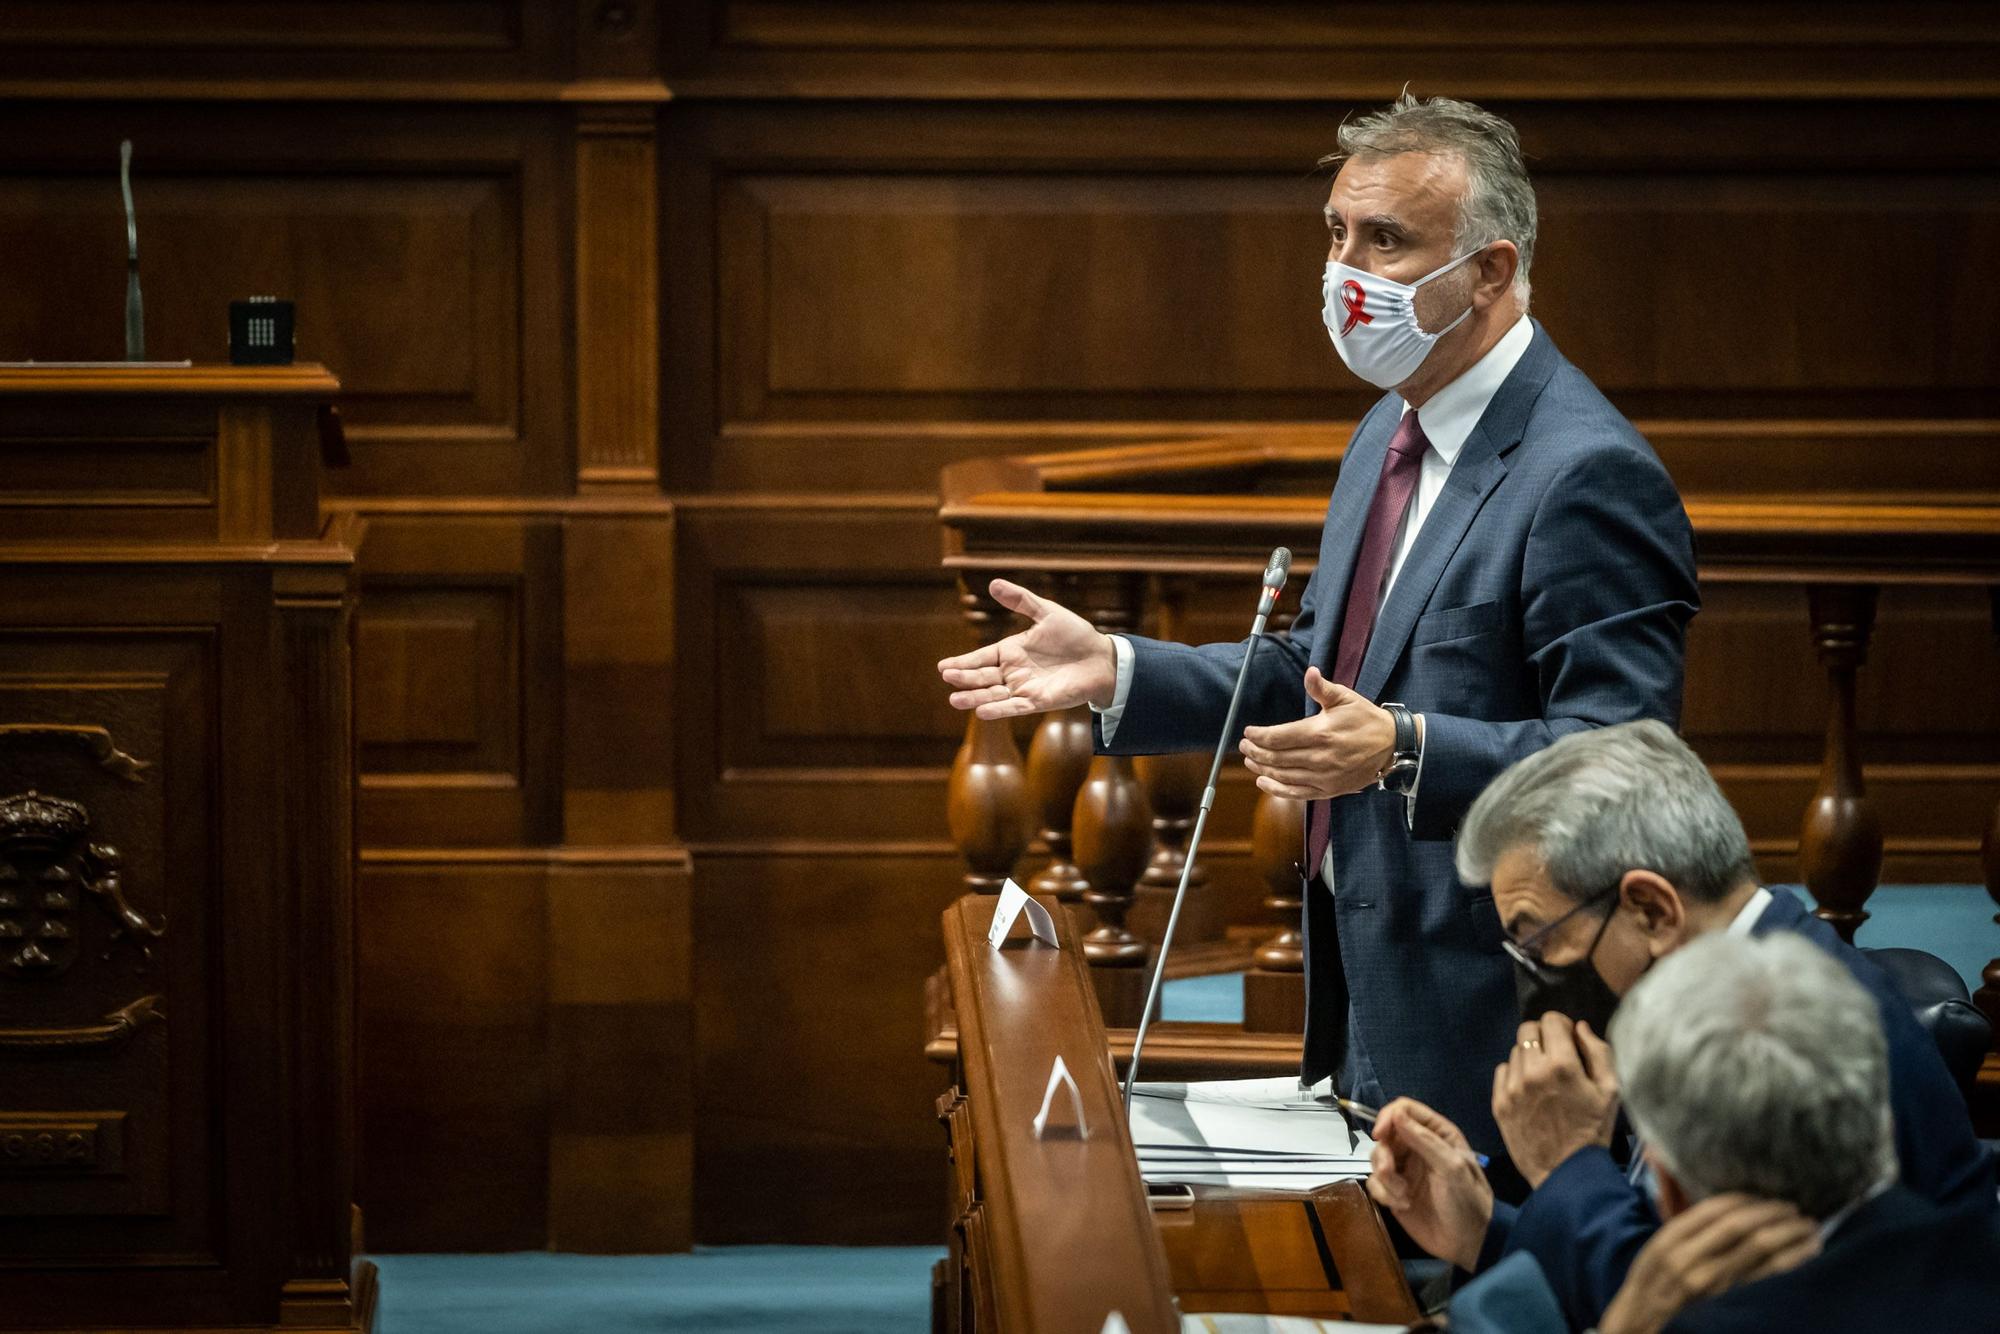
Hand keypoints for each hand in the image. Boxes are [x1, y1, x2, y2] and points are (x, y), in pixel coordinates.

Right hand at [937, 579, 1117, 720]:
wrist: (1101, 658)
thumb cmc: (1075, 634)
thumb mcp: (1046, 612)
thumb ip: (1021, 601)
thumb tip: (993, 584)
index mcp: (1011, 651)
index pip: (980, 657)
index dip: (963, 662)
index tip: (942, 667)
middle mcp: (1013, 671)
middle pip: (982, 677)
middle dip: (964, 678)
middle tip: (947, 677)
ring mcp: (1024, 687)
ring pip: (993, 695)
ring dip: (974, 698)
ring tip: (954, 700)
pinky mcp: (1038, 701)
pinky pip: (1014, 707)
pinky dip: (999, 710)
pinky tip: (982, 711)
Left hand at [1238, 667, 1395, 799]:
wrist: (1391, 746)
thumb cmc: (1366, 719)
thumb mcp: (1346, 698)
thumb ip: (1322, 688)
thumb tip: (1310, 671)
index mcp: (1321, 732)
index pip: (1279, 737)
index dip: (1259, 736)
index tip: (1248, 732)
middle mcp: (1320, 757)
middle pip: (1277, 757)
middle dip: (1256, 752)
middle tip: (1244, 746)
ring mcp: (1324, 777)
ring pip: (1283, 775)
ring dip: (1262, 768)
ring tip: (1250, 761)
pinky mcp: (1328, 790)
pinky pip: (1297, 793)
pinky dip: (1277, 789)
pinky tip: (1263, 782)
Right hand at [1364, 1097, 1492, 1272]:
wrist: (1467, 1244)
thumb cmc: (1467, 1202)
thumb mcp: (1452, 1168)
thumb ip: (1424, 1139)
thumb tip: (1396, 1113)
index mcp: (1437, 1134)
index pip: (1405, 1110)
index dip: (1389, 1118)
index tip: (1380, 1135)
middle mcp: (1418, 1147)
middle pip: (1385, 1135)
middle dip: (1384, 1155)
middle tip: (1391, 1172)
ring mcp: (1405, 1169)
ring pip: (1377, 1159)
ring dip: (1385, 1178)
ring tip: (1403, 1196)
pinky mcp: (1394, 1191)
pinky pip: (1375, 1183)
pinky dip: (1384, 1194)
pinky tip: (1403, 1205)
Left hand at [1492, 1014, 1620, 1187]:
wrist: (1567, 1173)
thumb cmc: (1594, 1131)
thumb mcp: (1611, 1091)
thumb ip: (1599, 1052)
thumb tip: (1581, 1027)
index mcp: (1562, 1065)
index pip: (1550, 1020)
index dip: (1562, 1026)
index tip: (1568, 1039)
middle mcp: (1532, 1071)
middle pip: (1528, 1030)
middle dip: (1544, 1036)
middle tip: (1556, 1055)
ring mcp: (1512, 1087)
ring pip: (1516, 1051)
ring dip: (1530, 1057)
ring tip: (1545, 1078)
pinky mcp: (1499, 1102)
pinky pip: (1502, 1071)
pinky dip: (1515, 1074)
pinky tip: (1530, 1091)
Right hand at [1598, 1193, 1820, 1333]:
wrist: (1646, 1323)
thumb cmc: (1653, 1280)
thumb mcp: (1655, 1244)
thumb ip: (1681, 1218)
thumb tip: (1706, 1189)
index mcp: (1672, 1240)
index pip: (1715, 1210)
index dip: (1745, 1198)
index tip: (1762, 1194)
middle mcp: (1694, 1261)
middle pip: (1743, 1228)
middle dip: (1773, 1213)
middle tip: (1794, 1207)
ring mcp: (1716, 1284)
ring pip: (1763, 1252)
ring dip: (1791, 1235)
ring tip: (1808, 1227)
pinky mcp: (1733, 1303)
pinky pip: (1770, 1277)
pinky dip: (1793, 1260)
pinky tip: (1807, 1251)